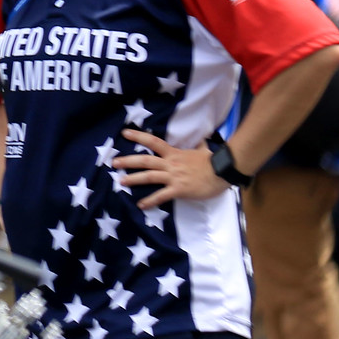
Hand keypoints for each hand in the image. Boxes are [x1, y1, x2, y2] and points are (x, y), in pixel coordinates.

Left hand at [112, 129, 226, 207]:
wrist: (224, 171)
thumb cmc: (213, 162)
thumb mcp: (203, 150)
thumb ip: (198, 145)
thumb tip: (202, 139)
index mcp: (174, 154)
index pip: (153, 142)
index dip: (138, 137)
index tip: (124, 133)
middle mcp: (171, 164)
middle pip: (145, 161)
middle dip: (128, 161)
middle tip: (114, 162)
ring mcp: (174, 177)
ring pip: (149, 177)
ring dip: (134, 179)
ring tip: (121, 181)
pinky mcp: (179, 189)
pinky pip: (161, 196)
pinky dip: (150, 201)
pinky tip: (141, 205)